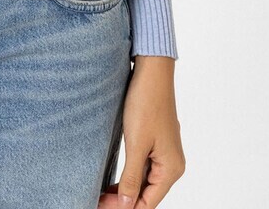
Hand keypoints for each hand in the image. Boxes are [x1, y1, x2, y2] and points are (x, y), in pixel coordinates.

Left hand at [99, 56, 185, 207]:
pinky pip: (142, 168)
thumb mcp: (136, 143)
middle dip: (122, 201)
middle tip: (96, 201)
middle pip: (146, 195)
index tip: (100, 205)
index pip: (147, 203)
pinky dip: (128, 176)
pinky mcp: (155, 143)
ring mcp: (164, 154)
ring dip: (124, 190)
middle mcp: (171, 165)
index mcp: (171, 169)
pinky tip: (113, 181)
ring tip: (101, 194)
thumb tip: (127, 205)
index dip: (124, 208)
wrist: (152, 72)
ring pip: (143, 182)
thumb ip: (131, 177)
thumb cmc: (146, 103)